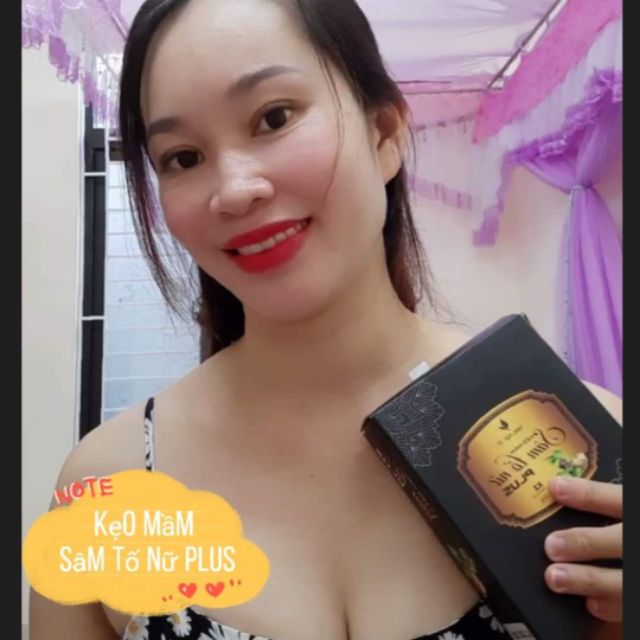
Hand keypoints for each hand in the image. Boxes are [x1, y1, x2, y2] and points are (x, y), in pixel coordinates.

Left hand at [544, 477, 621, 622]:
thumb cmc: (631, 525)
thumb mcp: (629, 506)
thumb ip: (609, 499)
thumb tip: (561, 486)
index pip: (619, 499)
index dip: (589, 494)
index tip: (555, 488)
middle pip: (623, 541)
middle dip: (586, 543)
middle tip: (552, 546)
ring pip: (626, 582)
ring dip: (590, 580)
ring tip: (555, 577)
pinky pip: (634, 608)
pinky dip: (614, 607)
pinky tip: (591, 603)